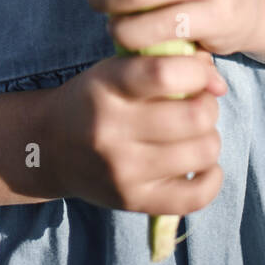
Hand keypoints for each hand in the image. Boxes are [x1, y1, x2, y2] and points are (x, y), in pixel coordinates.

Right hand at [43, 49, 226, 215]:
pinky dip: (212, 178)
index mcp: (106, 87)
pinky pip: (196, 196)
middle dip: (208, 106)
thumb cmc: (93, 101)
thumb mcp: (114, 70)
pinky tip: (201, 165)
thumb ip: (161, 62)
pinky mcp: (135, 201)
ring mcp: (124, 171)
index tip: (202, 74)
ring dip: (210, 139)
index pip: (164, 74)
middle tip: (200, 105)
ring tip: (196, 134)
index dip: (198, 72)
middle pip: (193, 116)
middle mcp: (112, 130)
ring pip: (202, 153)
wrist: (49, 149)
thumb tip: (215, 78)